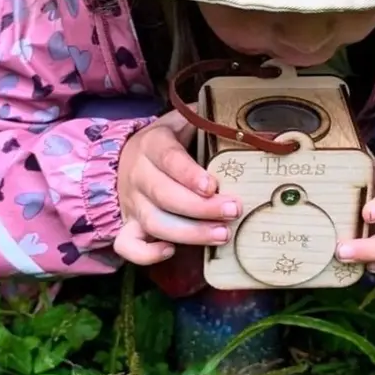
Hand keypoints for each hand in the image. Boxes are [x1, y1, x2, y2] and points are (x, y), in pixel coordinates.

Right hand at [114, 109, 242, 265]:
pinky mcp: (128, 224)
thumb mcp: (182, 122)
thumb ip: (207, 120)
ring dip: (189, 233)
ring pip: (154, 222)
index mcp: (152, 144)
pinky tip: (171, 251)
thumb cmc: (167, 141)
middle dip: (201, 208)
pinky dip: (146, 254)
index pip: (169, 159)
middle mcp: (138, 174)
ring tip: (221, 234)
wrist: (126, 157)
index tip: (213, 185)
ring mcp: (132, 202)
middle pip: (165, 195)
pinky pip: (127, 245)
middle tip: (233, 211)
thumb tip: (248, 127)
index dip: (190, 175)